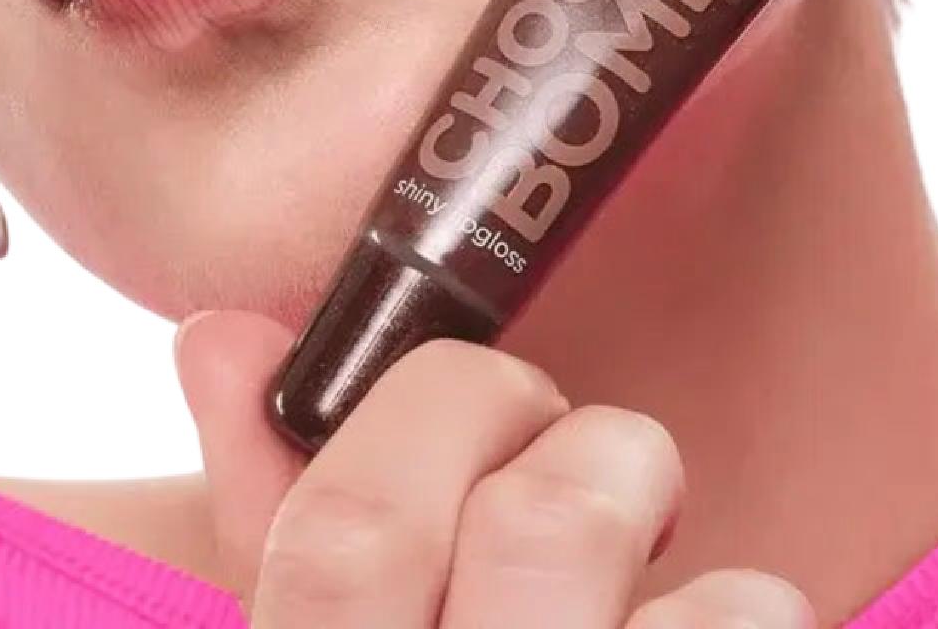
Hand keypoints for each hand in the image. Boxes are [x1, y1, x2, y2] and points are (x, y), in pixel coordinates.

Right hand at [173, 310, 815, 627]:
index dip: (440, 415)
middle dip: (592, 456)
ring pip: (714, 618)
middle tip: (601, 478)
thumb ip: (260, 518)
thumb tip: (223, 338)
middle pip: (544, 534)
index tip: (503, 407)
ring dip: (708, 582)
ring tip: (663, 598)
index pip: (348, 538)